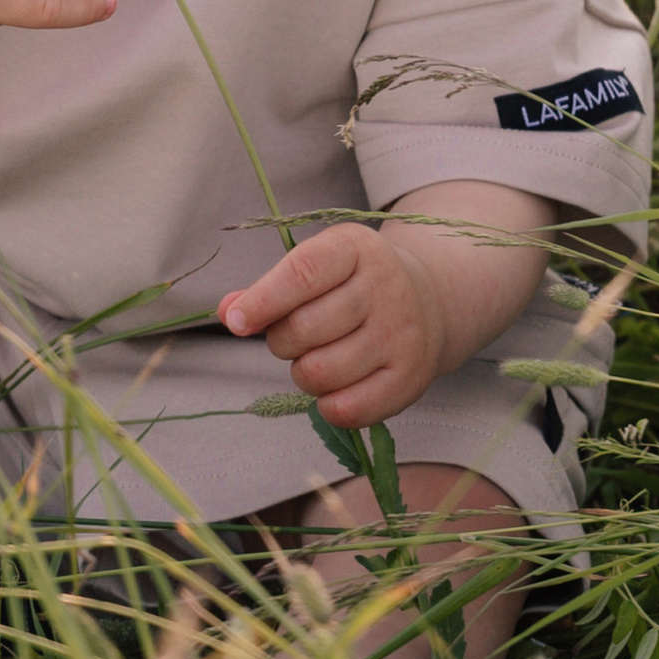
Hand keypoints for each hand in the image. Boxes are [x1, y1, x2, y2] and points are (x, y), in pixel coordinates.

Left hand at [219, 221, 450, 429]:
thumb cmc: (356, 283)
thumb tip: (229, 312)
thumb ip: (269, 289)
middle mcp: (386, 287)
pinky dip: (327, 404)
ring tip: (318, 357)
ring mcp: (402, 334)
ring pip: (319, 373)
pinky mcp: (410, 378)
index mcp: (357, 248)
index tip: (239, 321)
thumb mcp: (318, 266)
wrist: (429, 299)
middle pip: (303, 329)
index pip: (303, 273)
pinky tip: (336, 385)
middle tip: (294, 336)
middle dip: (282, 340)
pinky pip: (347, 409)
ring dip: (303, 372)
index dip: (263, 300)